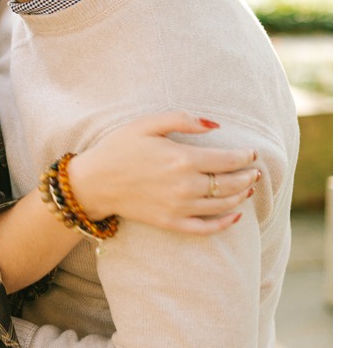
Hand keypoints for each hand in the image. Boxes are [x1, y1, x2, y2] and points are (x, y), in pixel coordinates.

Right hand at [68, 112, 259, 232]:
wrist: (92, 182)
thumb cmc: (118, 149)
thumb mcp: (146, 124)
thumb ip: (182, 120)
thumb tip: (215, 125)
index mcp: (182, 159)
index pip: (228, 160)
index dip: (245, 157)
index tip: (251, 154)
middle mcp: (186, 185)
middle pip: (231, 183)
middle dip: (248, 176)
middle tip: (254, 171)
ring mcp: (179, 207)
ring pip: (223, 204)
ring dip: (240, 196)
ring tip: (247, 188)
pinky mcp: (170, 222)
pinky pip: (206, 228)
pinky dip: (225, 223)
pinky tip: (235, 216)